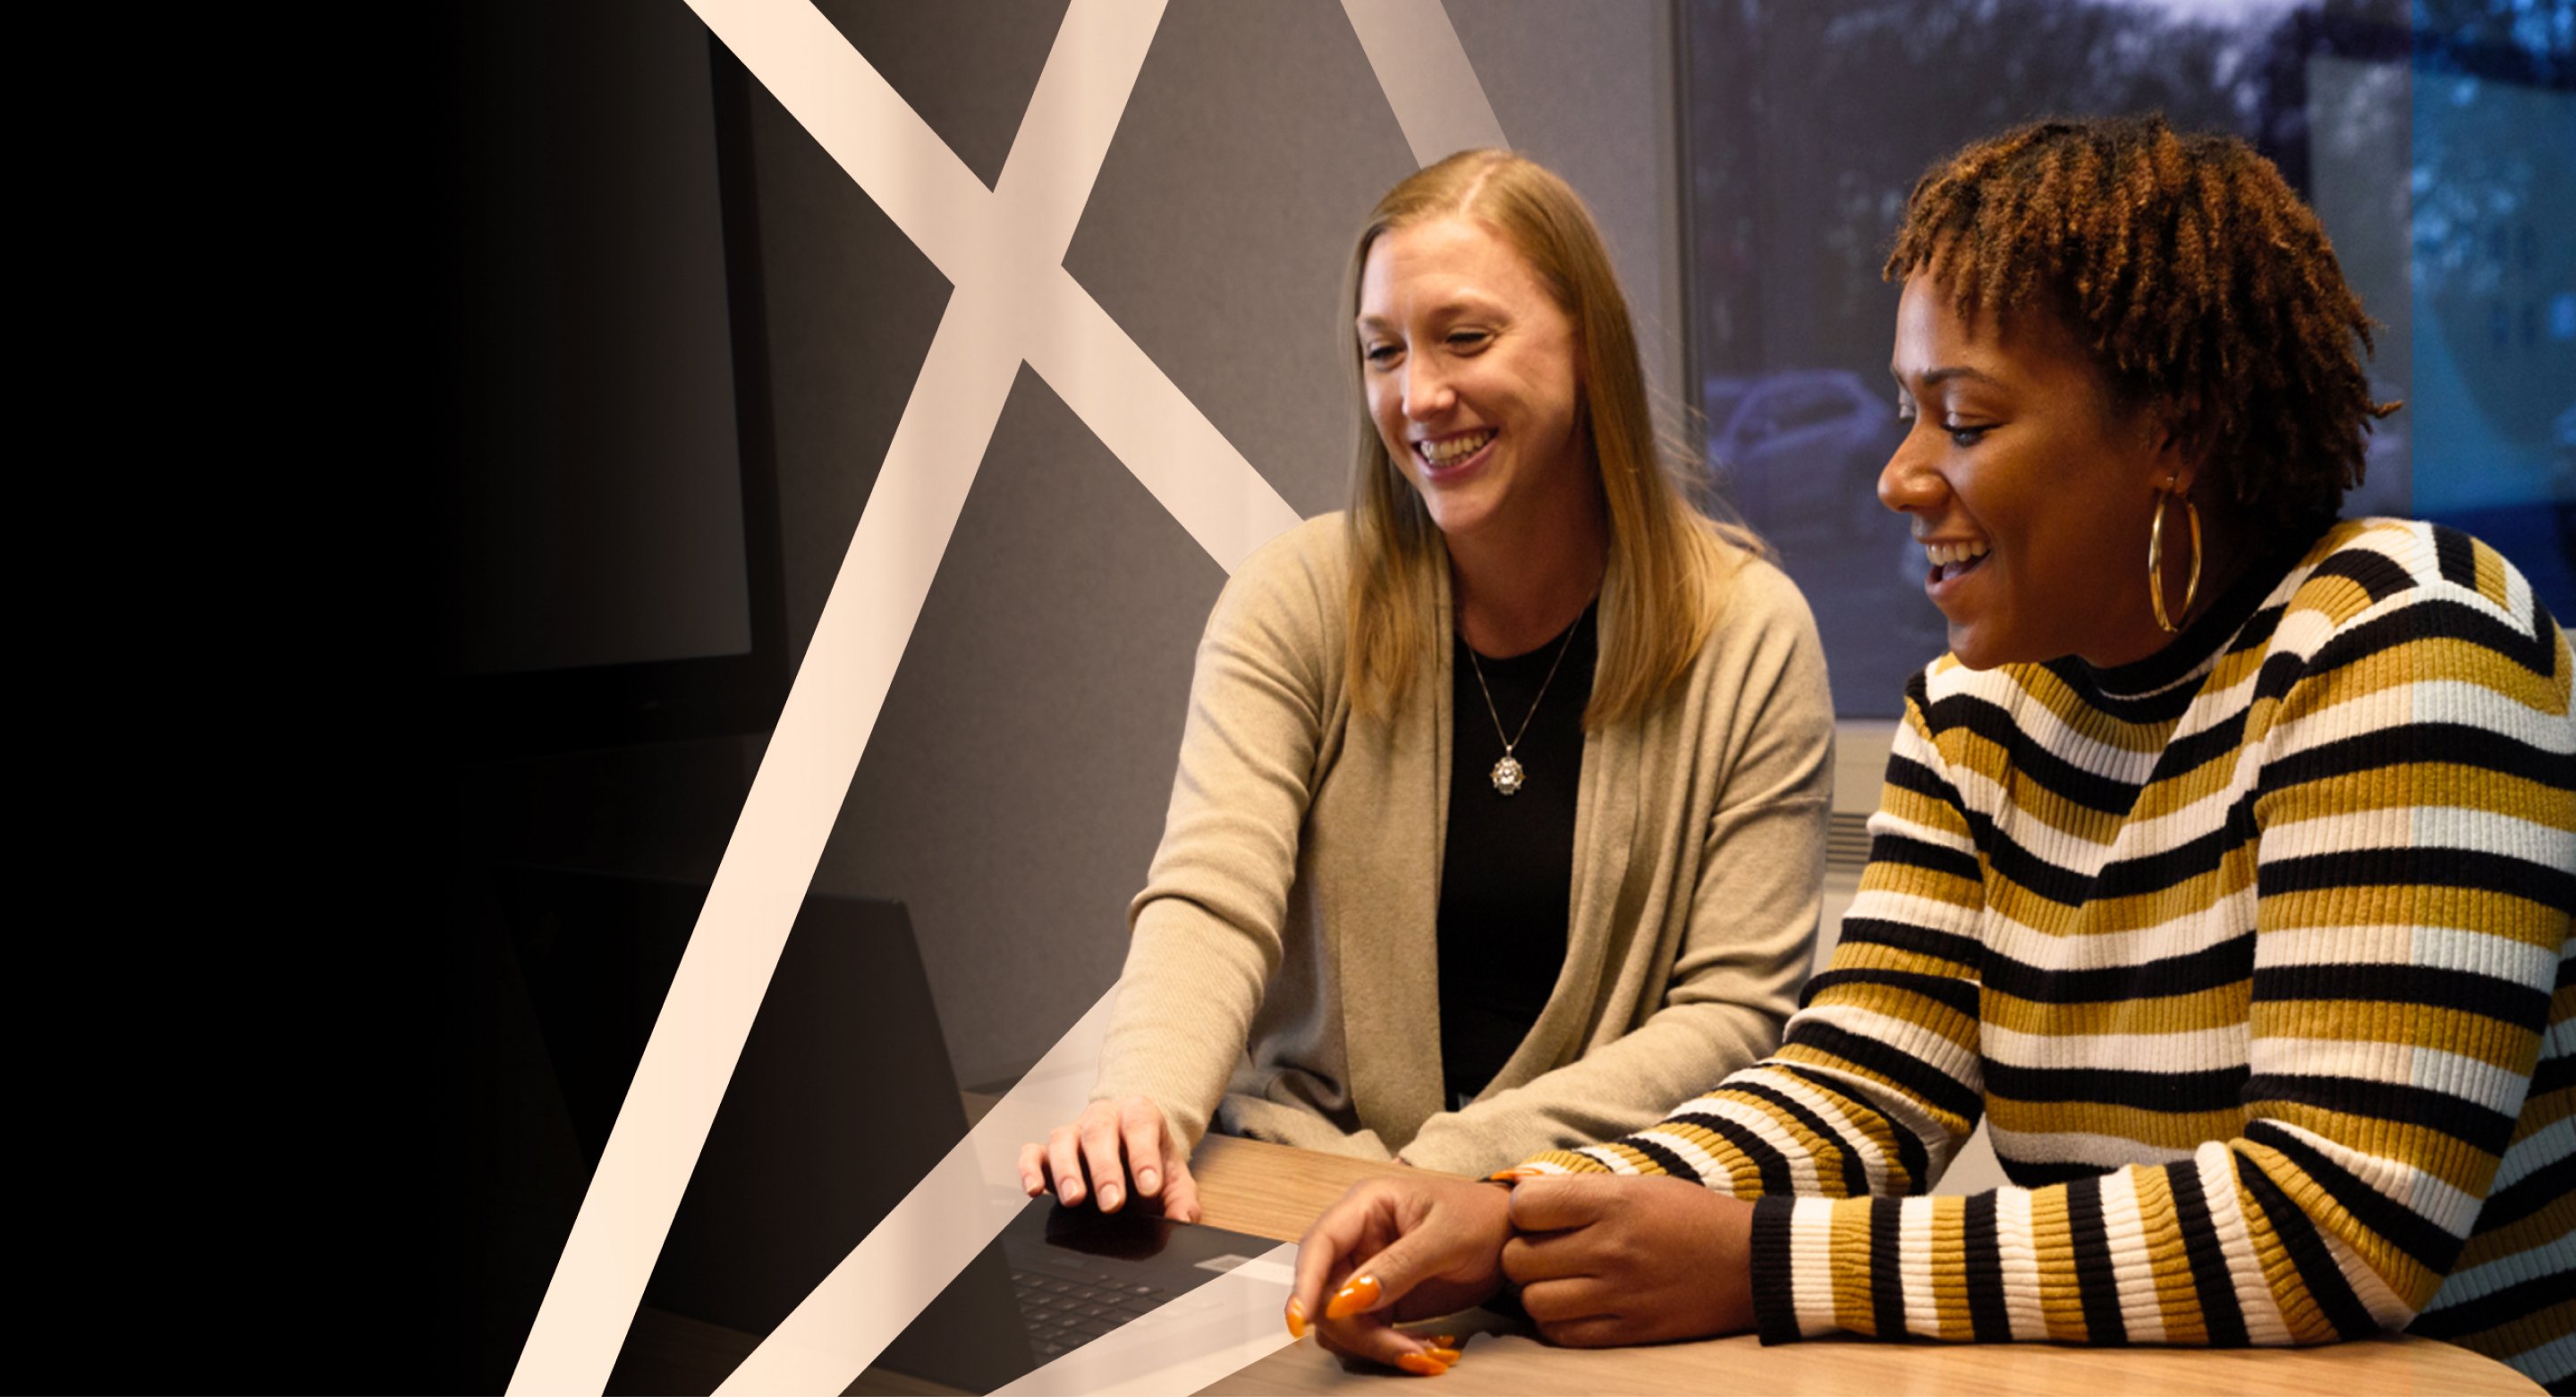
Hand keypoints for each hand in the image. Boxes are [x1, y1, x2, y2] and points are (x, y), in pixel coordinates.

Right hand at [1015, 1096, 1200, 1221]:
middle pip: (1099, 1133)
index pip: (1141, 1126)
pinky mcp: (1048, 1150)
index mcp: (1138, 1114)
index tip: (1149, 1187)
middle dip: (1105, 1170)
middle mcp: (1103, 1118)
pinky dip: (1029, 1169)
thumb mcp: (1174, 1176)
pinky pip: (1032, 1152)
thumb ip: (1182, 1198)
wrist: (1131, 1143)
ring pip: (1062, 1140)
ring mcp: (1073, 1132)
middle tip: (1112, 1202)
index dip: (1144, 1156)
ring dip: (1067, 1171)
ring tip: (1075, 1199)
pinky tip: (1034, 1190)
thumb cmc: (1150, 1159)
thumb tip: (1183, 1220)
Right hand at [1290, 1175, 1512, 1375]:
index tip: (1300, 1322)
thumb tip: (1348, 1298)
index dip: (1304, 1282)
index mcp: (1366, 1204)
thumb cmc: (1481, 1219)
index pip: (1319, 1242)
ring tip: (1425, 1353)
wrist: (1512, 1239)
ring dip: (1376, 1345)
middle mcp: (1357, 1237)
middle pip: (1326, 1291)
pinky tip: (1424, 1350)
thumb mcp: (1446, 1239)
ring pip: (1341, 1319)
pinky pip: (1365, 1332)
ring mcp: (1366, 1271)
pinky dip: (1389, 1349)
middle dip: (1356, 1328)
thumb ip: (1398, 1266)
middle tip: (1406, 1352)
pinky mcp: (1380, 1300)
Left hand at [1501, 1174, 1754, 1346]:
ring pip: (1534, 1302)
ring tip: (1558, 1281)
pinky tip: (1575, 1307)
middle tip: (1543, 1251)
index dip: (1523, 1211)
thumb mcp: (1638, 1186)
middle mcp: (1611, 1248)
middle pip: (1519, 1260)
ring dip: (1538, 1292)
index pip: (1524, 1207)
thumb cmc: (1691, 1216)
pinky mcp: (1631, 1331)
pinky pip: (1563, 1335)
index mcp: (1613, 1202)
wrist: (1752, 1263)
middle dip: (1522, 1254)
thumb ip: (1581, 1193)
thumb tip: (1521, 1196)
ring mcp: (1620, 1294)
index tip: (1538, 1215)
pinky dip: (1558, 1323)